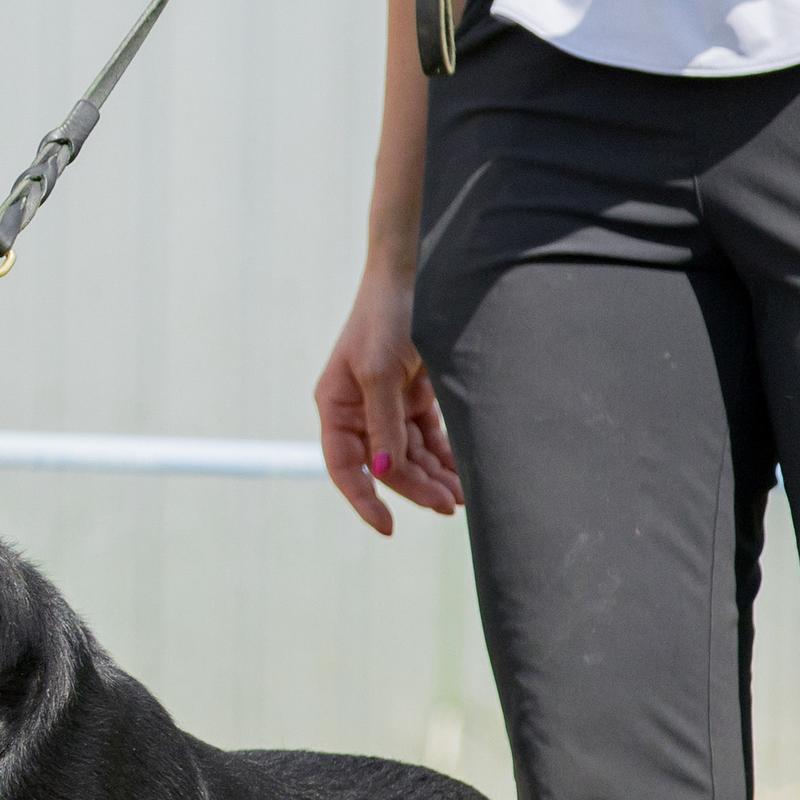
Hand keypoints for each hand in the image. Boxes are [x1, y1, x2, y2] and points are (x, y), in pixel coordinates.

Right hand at [315, 264, 464, 534]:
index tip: (387, 527)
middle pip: (385, 465)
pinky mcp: (413, 396)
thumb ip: (384, 422)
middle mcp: (358, 410)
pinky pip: (428, 437)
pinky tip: (463, 473)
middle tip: (448, 505)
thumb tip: (387, 470)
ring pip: (410, 455)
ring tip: (461, 496)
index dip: (362, 499)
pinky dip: (444, 456)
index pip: (344, 466)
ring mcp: (387, 404)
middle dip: (415, 488)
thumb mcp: (380, 370)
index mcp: (336, 405)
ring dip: (433, 476)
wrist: (414, 273)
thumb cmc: (386, 315)